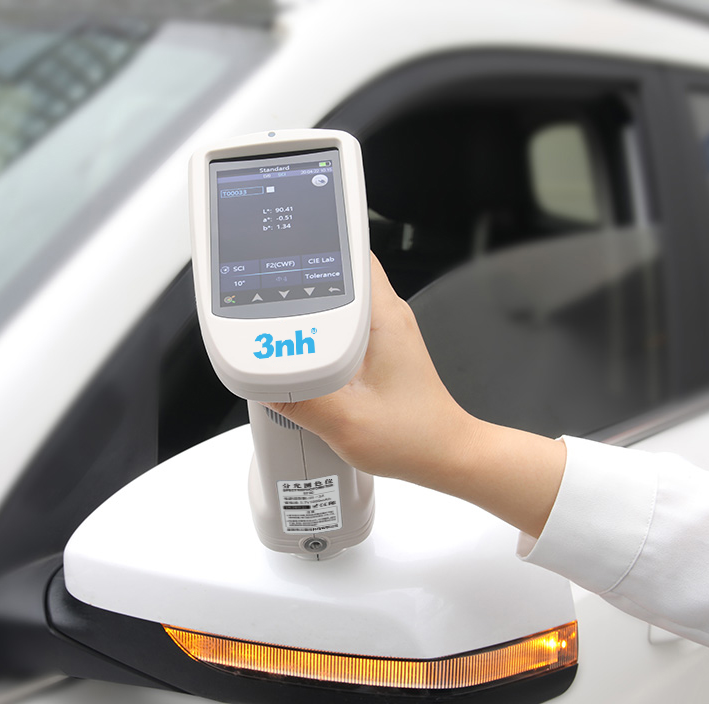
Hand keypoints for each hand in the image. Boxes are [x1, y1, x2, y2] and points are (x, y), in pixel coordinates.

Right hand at [265, 253, 565, 535]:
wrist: (444, 456)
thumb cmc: (415, 435)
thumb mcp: (348, 423)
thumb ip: (300, 400)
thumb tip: (264, 379)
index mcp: (385, 317)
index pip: (354, 252)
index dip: (319, 242)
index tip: (287, 246)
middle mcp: (387, 316)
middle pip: (339, 270)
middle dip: (301, 273)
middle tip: (267, 287)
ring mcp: (383, 332)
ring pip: (337, 299)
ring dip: (307, 305)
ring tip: (276, 320)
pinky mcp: (376, 349)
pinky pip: (339, 325)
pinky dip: (315, 330)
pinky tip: (297, 351)